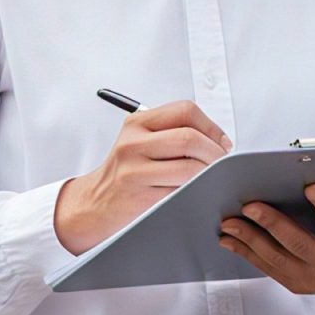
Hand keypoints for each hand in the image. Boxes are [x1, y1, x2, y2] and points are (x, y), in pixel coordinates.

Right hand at [55, 99, 230, 253]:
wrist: (93, 204)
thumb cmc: (125, 172)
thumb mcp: (140, 141)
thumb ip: (173, 132)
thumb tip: (219, 140)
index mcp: (137, 123)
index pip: (185, 111)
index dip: (211, 126)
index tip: (221, 142)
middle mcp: (133, 143)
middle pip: (189, 138)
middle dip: (215, 152)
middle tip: (222, 163)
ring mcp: (134, 171)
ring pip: (189, 167)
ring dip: (209, 174)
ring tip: (210, 179)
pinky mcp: (139, 198)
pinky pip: (180, 192)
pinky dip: (196, 192)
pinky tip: (195, 192)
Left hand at [219, 180, 314, 300]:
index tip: (311, 186)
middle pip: (298, 243)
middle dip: (273, 223)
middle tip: (250, 204)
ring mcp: (309, 277)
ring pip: (275, 257)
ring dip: (249, 239)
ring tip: (228, 221)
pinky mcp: (294, 283)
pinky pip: (266, 267)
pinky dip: (245, 252)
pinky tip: (227, 238)